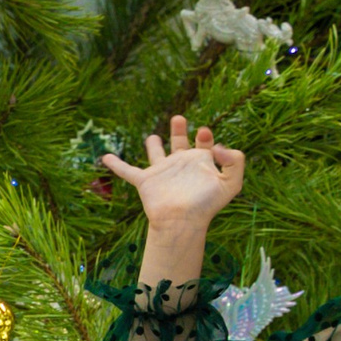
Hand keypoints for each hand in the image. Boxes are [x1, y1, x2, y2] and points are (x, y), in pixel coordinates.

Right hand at [102, 114, 245, 227]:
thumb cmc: (206, 205)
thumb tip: (217, 147)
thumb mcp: (231, 183)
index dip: (205, 137)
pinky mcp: (145, 182)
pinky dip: (116, 165)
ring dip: (153, 145)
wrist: (181, 221)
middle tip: (178, 119)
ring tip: (152, 137)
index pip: (203, 144)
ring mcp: (162, 173)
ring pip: (156, 154)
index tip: (205, 136)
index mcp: (200, 163)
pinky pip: (127, 171)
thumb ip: (235, 161)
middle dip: (179, 131)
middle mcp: (180, 165)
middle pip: (179, 144)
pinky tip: (106, 157)